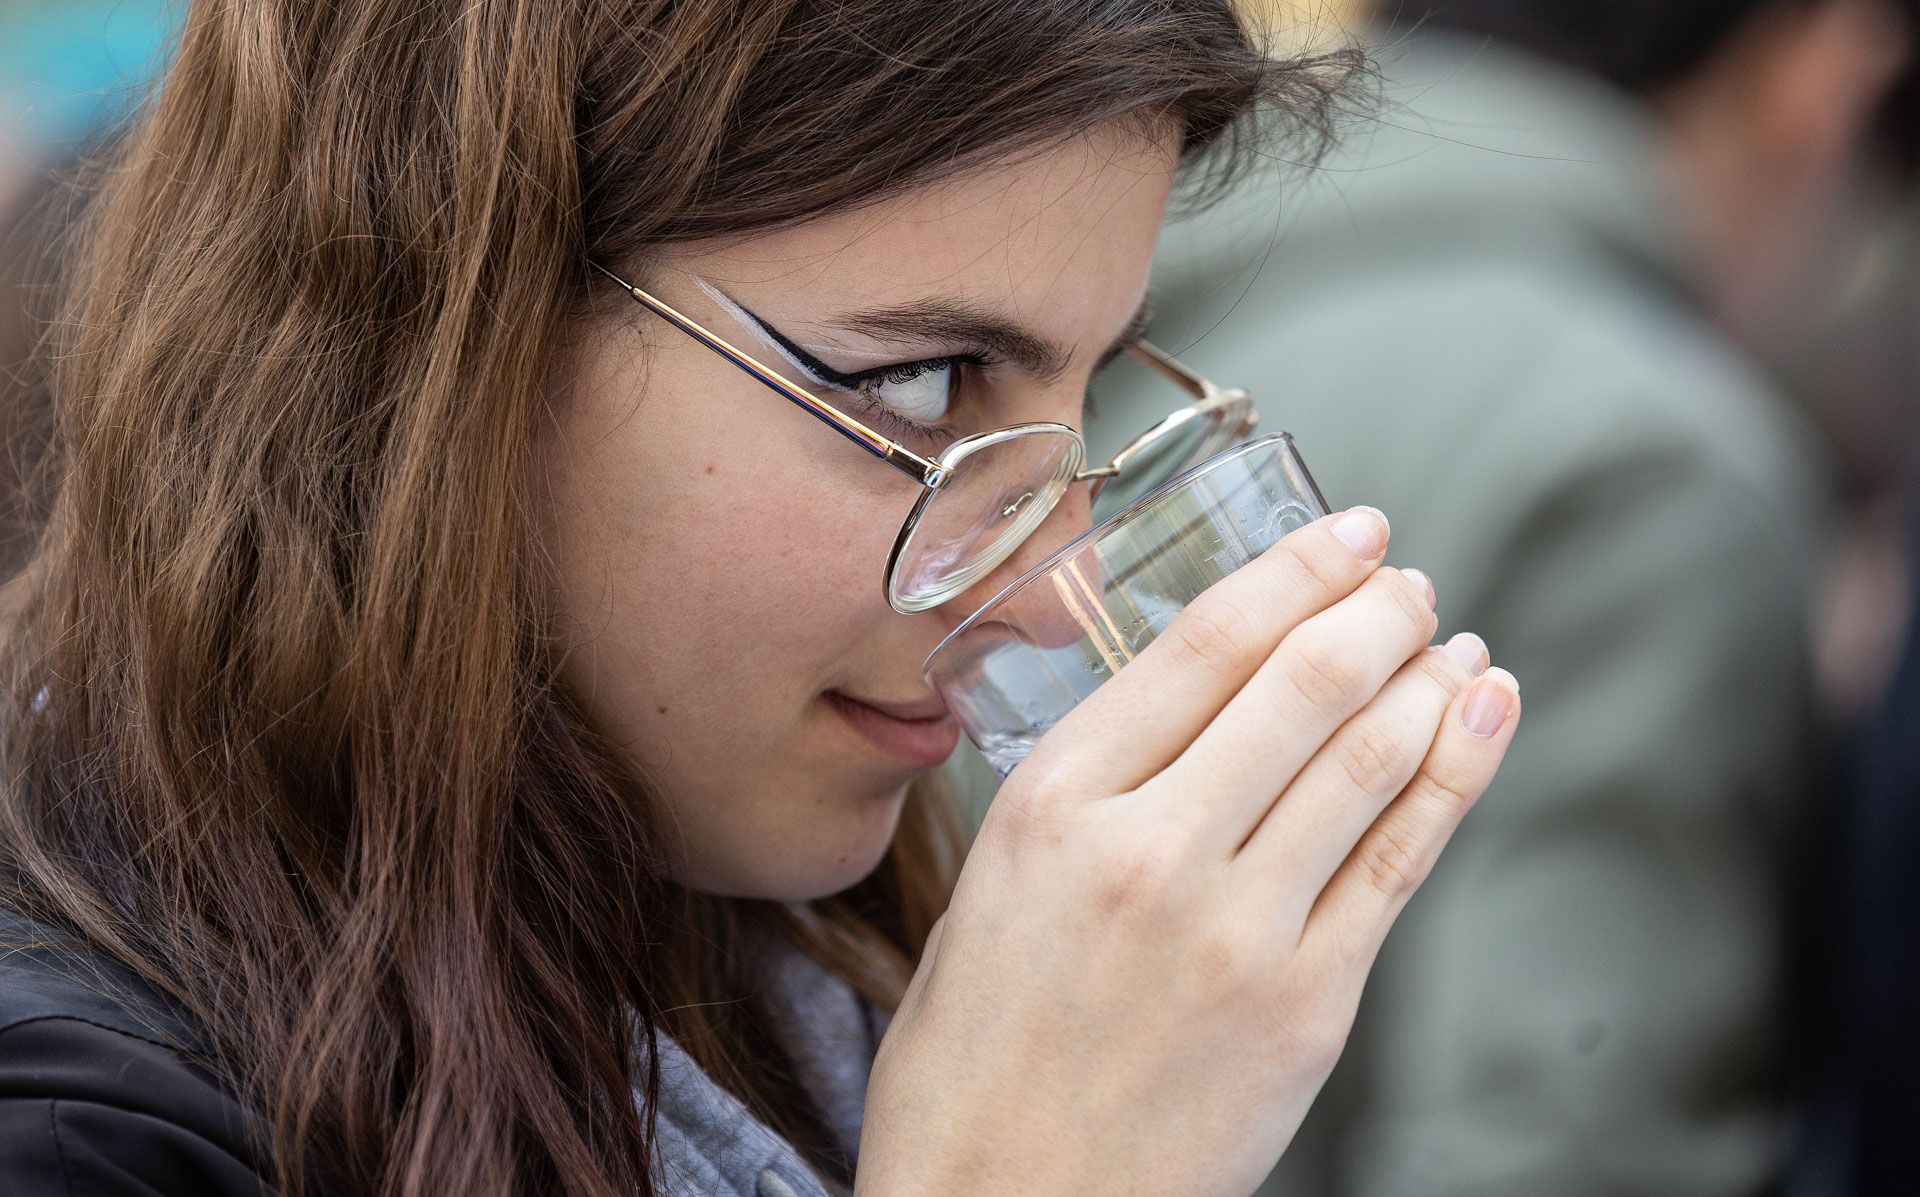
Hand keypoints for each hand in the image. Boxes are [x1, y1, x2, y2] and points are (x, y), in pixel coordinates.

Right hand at [857, 508, 1519, 1195]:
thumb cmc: (971, 1063)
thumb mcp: (987, 890)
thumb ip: (1080, 795)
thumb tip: (1182, 712)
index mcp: (1051, 807)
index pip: (1201, 645)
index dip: (1295, 571)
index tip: (1346, 532)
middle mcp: (1150, 851)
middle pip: (1303, 684)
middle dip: (1378, 609)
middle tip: (1406, 580)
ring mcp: (1240, 929)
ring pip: (1370, 756)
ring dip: (1428, 675)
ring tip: (1449, 637)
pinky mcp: (1308, 1004)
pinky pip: (1402, 855)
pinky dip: (1457, 767)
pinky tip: (1482, 712)